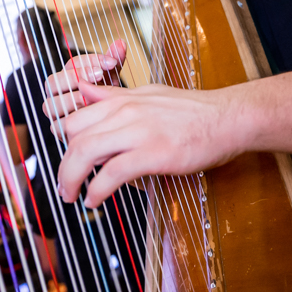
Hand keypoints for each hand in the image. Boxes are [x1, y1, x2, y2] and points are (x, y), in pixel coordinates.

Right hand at [42, 40, 127, 119]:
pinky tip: (92, 117)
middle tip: (100, 77)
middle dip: (77, 78)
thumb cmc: (105, 97)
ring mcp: (55, 111)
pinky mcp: (58, 128)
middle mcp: (56, 93)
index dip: (90, 61)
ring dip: (74, 100)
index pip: (71, 64)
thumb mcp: (111, 78)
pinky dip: (74, 120)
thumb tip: (121, 43)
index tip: (111, 63)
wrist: (106, 120)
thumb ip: (113, 61)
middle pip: (52, 82)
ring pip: (51, 103)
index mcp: (67, 76)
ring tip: (95, 99)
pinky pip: (58, 124)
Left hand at [54, 81, 249, 207]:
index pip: (75, 119)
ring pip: (86, 153)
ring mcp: (139, 132)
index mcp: (122, 100)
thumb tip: (83, 91)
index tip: (67, 162)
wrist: (228, 118)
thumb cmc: (192, 110)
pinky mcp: (154, 153)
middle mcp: (125, 112)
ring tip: (72, 196)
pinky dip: (97, 190)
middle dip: (63, 166)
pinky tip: (95, 200)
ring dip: (71, 179)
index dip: (64, 145)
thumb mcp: (148, 94)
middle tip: (64, 186)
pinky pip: (112, 173)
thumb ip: (113, 96)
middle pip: (74, 137)